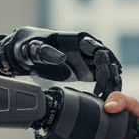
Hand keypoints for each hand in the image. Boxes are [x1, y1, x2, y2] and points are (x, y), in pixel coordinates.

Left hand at [0, 27, 122, 97]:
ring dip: (111, 83)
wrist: (27, 52)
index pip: (99, 49)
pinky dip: (105, 87)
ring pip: (107, 69)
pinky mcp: (86, 69)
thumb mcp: (34, 48)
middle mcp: (87, 48)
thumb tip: (63, 58)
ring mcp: (87, 59)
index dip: (107, 62)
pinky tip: (105, 99)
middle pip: (107, 60)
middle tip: (108, 94)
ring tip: (108, 99)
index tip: (109, 77)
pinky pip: (101, 77)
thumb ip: (46, 52)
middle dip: (110, 76)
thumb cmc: (30, 46)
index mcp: (79, 39)